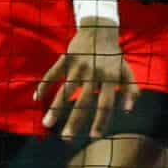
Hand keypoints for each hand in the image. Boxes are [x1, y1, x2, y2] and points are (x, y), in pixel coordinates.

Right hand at [35, 20, 139, 139]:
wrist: (100, 28)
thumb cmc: (114, 54)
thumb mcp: (125, 70)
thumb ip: (130, 89)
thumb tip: (129, 110)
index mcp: (109, 77)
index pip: (105, 102)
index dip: (101, 120)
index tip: (94, 136)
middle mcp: (93, 72)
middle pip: (83, 100)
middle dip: (74, 120)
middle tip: (66, 139)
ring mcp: (78, 65)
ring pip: (65, 90)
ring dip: (55, 108)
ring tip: (46, 124)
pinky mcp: (66, 58)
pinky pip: (53, 74)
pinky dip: (44, 86)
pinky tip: (36, 99)